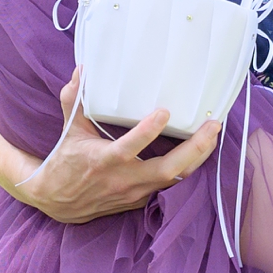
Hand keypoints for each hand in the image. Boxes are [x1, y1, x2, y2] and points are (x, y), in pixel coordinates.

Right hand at [5, 70, 221, 224]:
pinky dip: (187, 168)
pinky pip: (170, 185)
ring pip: (176, 179)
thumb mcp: (68, 129)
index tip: (164, 112)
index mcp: (104, 160)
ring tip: (213, 133)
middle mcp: (124, 179)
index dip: (148, 132)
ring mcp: (136, 192)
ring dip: (198, 157)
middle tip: (213, 125)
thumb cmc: (65, 161)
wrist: (58, 201)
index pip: (130, 147)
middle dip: (195, 148)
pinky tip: (199, 150)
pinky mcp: (142, 199)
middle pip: (168, 169)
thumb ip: (75, 100)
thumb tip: (82, 71)